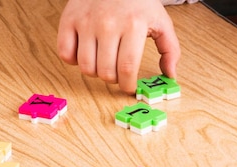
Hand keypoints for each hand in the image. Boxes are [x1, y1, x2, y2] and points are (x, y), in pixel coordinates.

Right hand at [57, 0, 179, 93]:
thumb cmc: (138, 2)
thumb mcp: (161, 22)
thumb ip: (170, 50)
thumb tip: (170, 75)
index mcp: (133, 26)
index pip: (127, 69)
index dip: (127, 85)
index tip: (129, 87)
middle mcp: (108, 24)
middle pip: (105, 72)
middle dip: (113, 80)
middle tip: (117, 73)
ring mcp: (86, 22)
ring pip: (86, 67)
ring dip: (95, 72)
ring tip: (102, 63)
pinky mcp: (69, 20)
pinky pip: (65, 53)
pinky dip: (73, 60)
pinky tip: (85, 53)